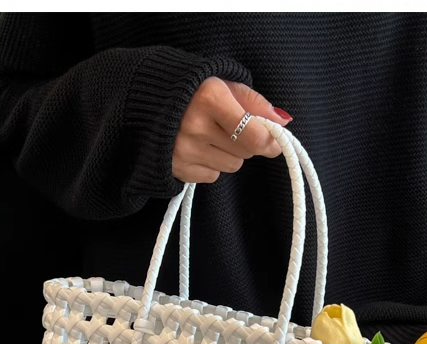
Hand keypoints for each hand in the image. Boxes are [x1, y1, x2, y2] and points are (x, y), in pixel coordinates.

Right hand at [172, 78, 292, 183]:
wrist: (143, 102)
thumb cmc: (191, 91)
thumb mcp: (223, 84)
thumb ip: (255, 103)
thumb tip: (283, 122)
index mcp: (209, 98)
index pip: (255, 135)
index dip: (270, 141)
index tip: (274, 140)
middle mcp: (195, 126)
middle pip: (246, 152)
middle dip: (245, 142)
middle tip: (228, 127)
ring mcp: (184, 150)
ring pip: (231, 166)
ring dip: (228, 154)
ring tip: (209, 136)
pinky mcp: (177, 168)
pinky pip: (212, 176)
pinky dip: (209, 164)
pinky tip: (196, 148)